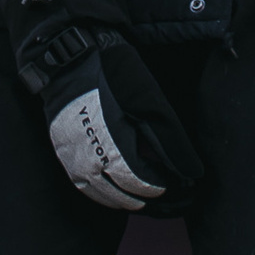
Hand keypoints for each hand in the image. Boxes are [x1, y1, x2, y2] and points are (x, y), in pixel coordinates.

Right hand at [39, 33, 203, 215]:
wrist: (71, 56)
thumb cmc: (113, 74)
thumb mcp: (150, 103)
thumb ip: (170, 142)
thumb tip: (191, 174)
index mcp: (113, 151)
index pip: (141, 185)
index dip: (160, 187)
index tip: (175, 183)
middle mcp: (88, 162)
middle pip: (120, 195)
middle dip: (143, 196)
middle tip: (163, 191)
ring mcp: (71, 158)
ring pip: (100, 194)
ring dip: (122, 197)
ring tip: (140, 193)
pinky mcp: (62, 151)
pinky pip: (83, 183)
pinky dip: (101, 190)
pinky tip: (112, 183)